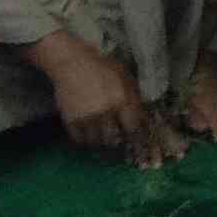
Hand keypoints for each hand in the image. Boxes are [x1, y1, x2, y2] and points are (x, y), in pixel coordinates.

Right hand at [36, 32, 156, 164]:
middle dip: (121, 146)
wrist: (72, 63)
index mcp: (122, 99)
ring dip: (104, 144)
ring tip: (107, 141)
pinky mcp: (71, 121)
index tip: (144, 153)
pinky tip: (91, 136)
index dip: (140, 143)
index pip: (135, 129)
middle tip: (124, 150)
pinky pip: (81, 140)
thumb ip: (134, 98)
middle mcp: (106, 111)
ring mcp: (87, 117)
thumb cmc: (103, 68)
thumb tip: (145, 119)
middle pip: (116, 140)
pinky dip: (87, 141)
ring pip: (99, 142)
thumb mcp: (125, 78)